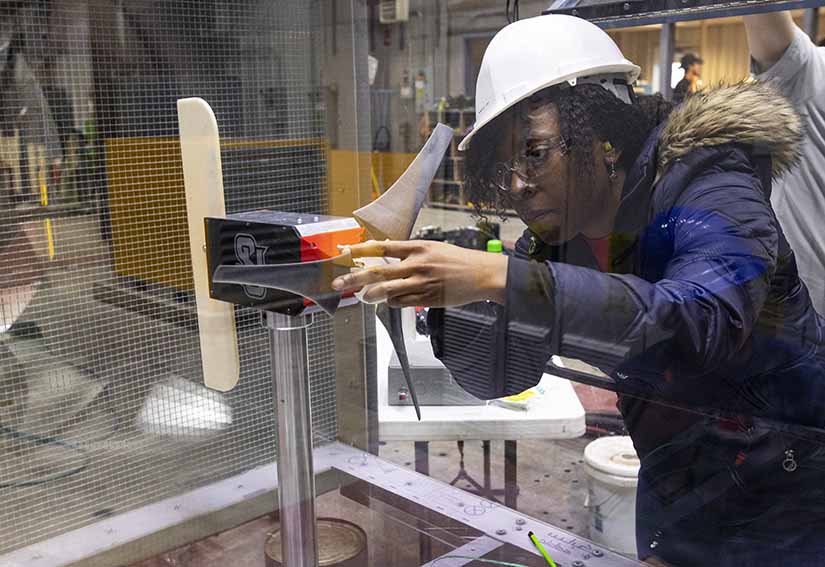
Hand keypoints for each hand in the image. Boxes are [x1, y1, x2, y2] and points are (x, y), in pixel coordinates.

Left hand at [331, 240, 508, 307]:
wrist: (483, 274)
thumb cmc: (458, 260)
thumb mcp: (433, 248)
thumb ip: (410, 253)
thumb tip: (385, 258)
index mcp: (418, 247)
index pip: (382, 247)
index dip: (360, 250)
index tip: (344, 252)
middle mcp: (417, 264)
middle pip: (378, 270)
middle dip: (354, 277)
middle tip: (339, 282)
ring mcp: (422, 282)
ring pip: (387, 290)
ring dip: (371, 294)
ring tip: (363, 296)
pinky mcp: (427, 299)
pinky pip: (401, 302)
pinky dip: (392, 301)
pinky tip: (391, 299)